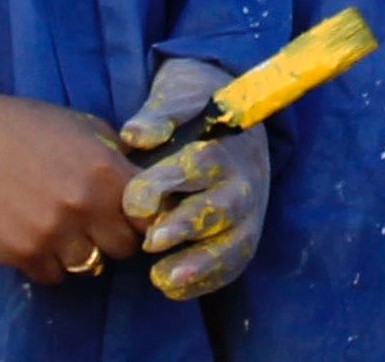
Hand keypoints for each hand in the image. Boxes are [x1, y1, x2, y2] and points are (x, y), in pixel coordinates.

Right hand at [0, 85, 142, 285]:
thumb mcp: (81, 125)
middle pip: (124, 248)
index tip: (130, 215)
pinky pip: (52, 276)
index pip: (150, 217)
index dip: (141, 217)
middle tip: (92, 222)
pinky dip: (48, 262)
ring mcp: (51, 234)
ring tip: (59, 227)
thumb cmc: (22, 123)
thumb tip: (146, 182)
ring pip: (89, 266)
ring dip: (79, 251)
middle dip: (112, 236)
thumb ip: (116, 155)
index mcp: (106, 172)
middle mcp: (84, 206)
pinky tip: (35, 235)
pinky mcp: (19, 254)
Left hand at [118, 57, 269, 301]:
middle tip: (151, 241)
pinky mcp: (244, 237)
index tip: (136, 201)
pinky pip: (232, 265)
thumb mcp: (178, 98)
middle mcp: (243, 182)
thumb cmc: (194, 110)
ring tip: (161, 278)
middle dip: (185, 227)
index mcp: (226, 146)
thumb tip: (136, 135)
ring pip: (233, 244)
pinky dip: (205, 280)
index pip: (201, 165)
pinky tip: (170, 287)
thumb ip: (159, 115)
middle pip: (220, 209)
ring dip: (199, 263)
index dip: (169, 183)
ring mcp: (248, 214)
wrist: (234, 119)